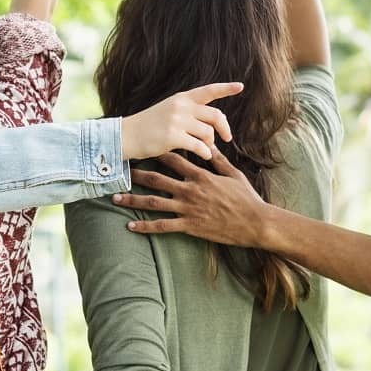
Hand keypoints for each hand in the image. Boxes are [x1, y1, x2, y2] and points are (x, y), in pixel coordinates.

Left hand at [115, 149, 268, 245]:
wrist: (255, 222)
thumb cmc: (246, 198)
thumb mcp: (233, 174)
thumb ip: (217, 160)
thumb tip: (208, 143)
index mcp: (200, 176)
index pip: (173, 160)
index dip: (156, 152)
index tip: (142, 148)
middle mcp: (190, 190)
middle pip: (156, 180)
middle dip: (136, 175)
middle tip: (119, 171)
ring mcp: (188, 209)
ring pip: (154, 203)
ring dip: (132, 200)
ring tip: (114, 199)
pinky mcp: (189, 226)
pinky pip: (163, 226)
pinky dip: (145, 227)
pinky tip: (131, 226)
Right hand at [119, 84, 238, 160]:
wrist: (127, 135)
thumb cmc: (150, 126)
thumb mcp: (169, 110)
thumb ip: (190, 112)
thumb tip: (213, 126)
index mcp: (181, 98)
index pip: (208, 90)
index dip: (226, 88)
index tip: (240, 86)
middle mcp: (180, 106)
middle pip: (215, 115)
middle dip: (224, 128)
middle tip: (227, 138)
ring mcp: (177, 121)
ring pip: (208, 133)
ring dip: (210, 143)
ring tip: (206, 149)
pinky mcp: (173, 136)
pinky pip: (199, 146)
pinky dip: (205, 153)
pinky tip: (204, 156)